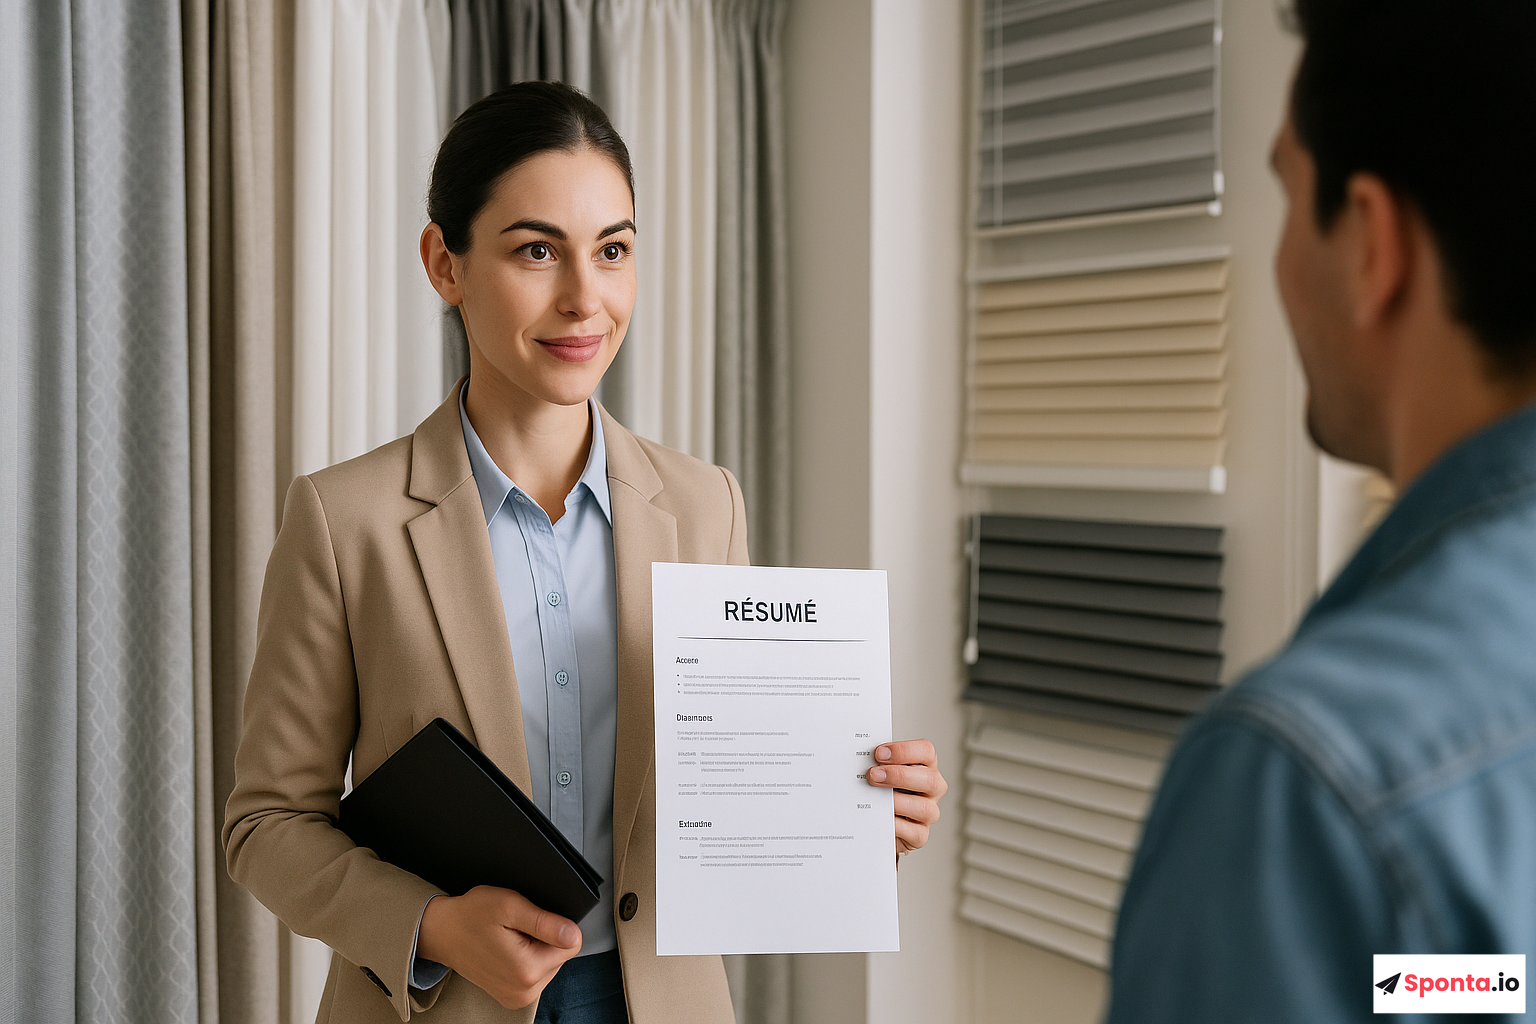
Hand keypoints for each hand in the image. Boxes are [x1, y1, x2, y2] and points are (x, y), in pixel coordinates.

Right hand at [416, 885, 581, 1008]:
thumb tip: (574, 934)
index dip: (554, 925)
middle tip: (515, 928)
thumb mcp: (509, 906)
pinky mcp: (513, 997)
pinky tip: (507, 950)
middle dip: (544, 937)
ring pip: (550, 963)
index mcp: (526, 970)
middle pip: (561, 955)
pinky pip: (536, 973)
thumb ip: (544, 922)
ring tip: (508, 938)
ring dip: (535, 948)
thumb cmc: (471, 916)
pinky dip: (527, 958)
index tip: (530, 921)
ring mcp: (518, 998)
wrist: (442, 932)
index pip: (572, 943)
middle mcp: (525, 991)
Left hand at [866, 738, 947, 853]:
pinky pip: (914, 833)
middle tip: (873, 774)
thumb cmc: (881, 789)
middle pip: (930, 779)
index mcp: (925, 766)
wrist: (877, 820)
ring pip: (925, 809)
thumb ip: (877, 763)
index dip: (904, 751)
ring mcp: (929, 812)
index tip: (879, 753)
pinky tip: (880, 819)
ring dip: (898, 802)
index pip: (926, 751)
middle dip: (899, 776)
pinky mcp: (920, 835)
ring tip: (875, 798)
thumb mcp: (882, 771)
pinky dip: (896, 826)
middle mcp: (932, 788)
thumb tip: (860, 758)